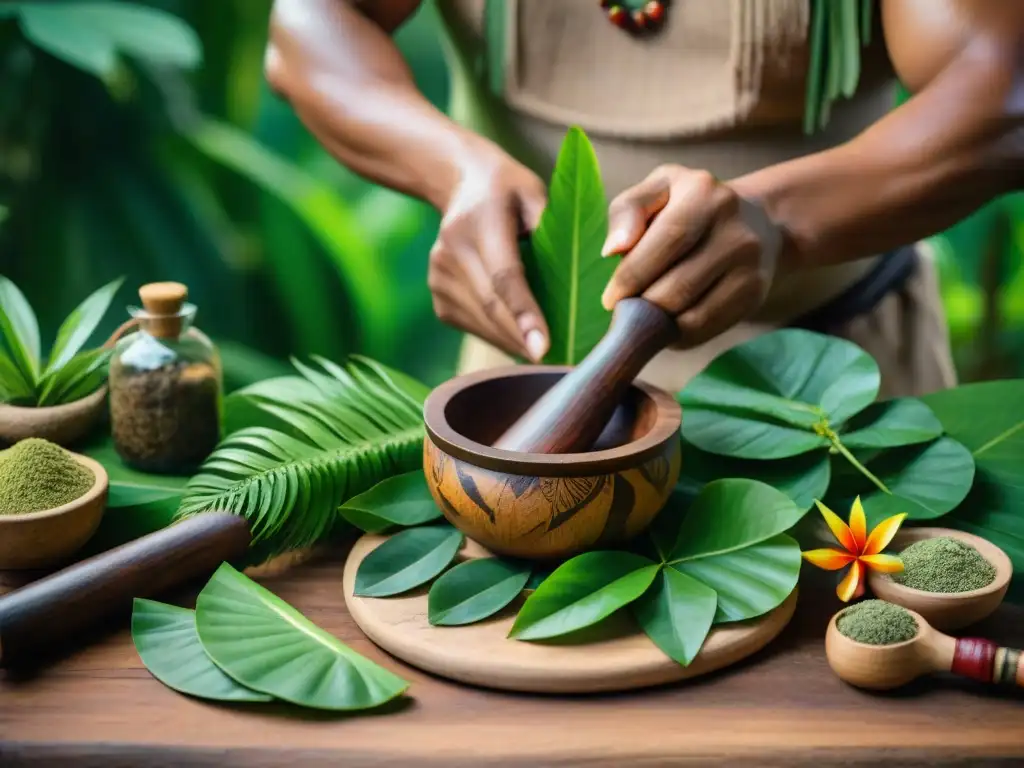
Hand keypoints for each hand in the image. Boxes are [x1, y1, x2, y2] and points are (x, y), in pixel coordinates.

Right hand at [427, 142, 549, 361]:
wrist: (462, 186)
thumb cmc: (512, 193)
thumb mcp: (536, 194)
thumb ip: (553, 230)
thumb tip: (579, 275)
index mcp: (481, 220)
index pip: (504, 276)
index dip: (524, 314)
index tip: (542, 348)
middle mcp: (452, 249)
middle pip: (492, 307)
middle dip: (525, 339)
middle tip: (560, 362)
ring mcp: (438, 276)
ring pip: (482, 323)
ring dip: (515, 342)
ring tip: (546, 351)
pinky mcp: (437, 297)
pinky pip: (474, 327)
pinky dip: (500, 336)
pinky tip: (520, 334)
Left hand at [600, 165, 782, 347]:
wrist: (753, 223)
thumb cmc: (687, 207)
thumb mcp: (655, 192)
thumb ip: (626, 212)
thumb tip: (612, 250)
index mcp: (704, 194)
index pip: (665, 243)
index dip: (632, 277)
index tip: (610, 298)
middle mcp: (734, 229)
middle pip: (677, 287)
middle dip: (643, 306)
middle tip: (626, 310)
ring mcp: (749, 265)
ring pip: (691, 315)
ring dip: (658, 324)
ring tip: (644, 316)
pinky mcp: (753, 294)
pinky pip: (706, 328)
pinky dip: (678, 335)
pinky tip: (667, 324)